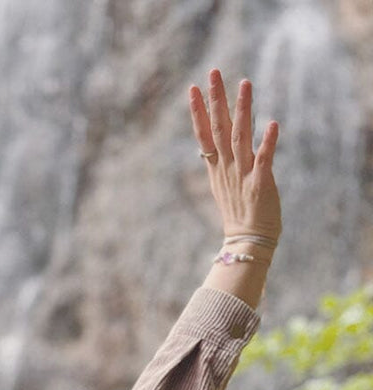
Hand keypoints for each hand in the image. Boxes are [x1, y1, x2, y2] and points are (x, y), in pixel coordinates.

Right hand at [189, 71, 280, 242]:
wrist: (247, 240)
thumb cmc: (239, 213)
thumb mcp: (226, 184)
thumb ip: (225, 161)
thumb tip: (219, 145)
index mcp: (217, 167)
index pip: (204, 134)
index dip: (198, 111)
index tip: (192, 88)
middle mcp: (227, 168)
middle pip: (219, 128)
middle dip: (215, 100)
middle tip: (213, 73)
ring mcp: (242, 175)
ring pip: (240, 137)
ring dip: (242, 110)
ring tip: (245, 83)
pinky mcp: (260, 184)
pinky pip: (264, 160)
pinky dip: (268, 143)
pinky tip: (273, 123)